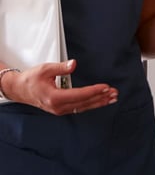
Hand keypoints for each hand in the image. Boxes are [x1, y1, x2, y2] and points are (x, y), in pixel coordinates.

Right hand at [3, 59, 117, 115]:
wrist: (19, 89)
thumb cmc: (31, 80)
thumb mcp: (45, 69)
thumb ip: (61, 67)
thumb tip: (73, 64)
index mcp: (54, 97)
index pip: (79, 95)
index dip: (94, 91)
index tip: (105, 87)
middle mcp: (58, 106)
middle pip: (84, 103)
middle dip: (100, 98)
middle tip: (114, 93)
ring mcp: (60, 109)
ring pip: (83, 107)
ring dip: (98, 102)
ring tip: (112, 98)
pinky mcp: (61, 109)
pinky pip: (79, 107)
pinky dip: (91, 104)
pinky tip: (100, 101)